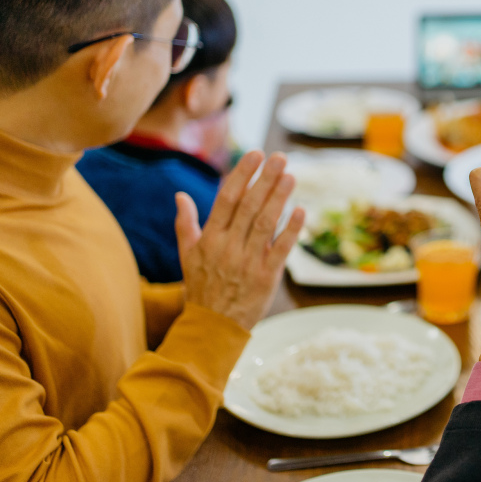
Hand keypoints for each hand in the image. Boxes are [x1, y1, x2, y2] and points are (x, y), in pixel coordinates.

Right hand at [175, 151, 304, 329]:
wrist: (212, 327)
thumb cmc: (201, 286)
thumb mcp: (188, 255)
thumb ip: (186, 223)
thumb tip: (180, 195)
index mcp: (210, 238)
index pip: (226, 199)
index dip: (242, 175)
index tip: (256, 154)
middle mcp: (228, 247)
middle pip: (249, 207)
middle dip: (265, 180)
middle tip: (280, 157)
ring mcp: (248, 262)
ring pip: (265, 224)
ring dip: (279, 198)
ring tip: (291, 176)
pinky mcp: (266, 277)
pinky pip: (280, 250)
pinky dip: (291, 230)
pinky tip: (301, 211)